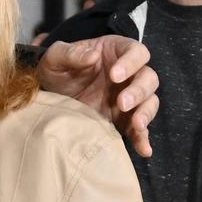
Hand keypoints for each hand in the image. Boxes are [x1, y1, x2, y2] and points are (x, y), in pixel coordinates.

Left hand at [35, 35, 157, 157]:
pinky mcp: (125, 119)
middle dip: (138, 91)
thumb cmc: (57, 70)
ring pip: (150, 101)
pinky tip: (144, 149)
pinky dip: (143, 138)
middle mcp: (129, 73)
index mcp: (117, 52)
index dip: (130, 62)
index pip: (136, 52)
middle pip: (149, 78)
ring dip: (145, 112)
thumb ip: (70, 53)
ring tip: (136, 124)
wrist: (51, 95)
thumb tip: (92, 55)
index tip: (115, 75)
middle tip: (121, 103)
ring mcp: (129, 96)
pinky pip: (140, 128)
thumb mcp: (56, 58)